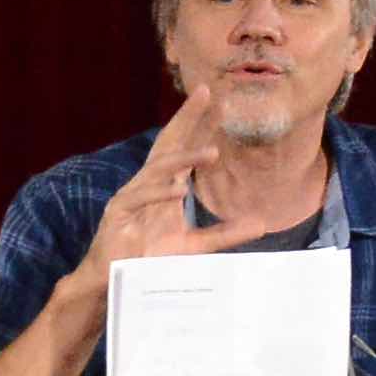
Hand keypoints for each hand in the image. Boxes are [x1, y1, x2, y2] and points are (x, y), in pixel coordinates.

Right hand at [81, 93, 234, 279]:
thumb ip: (225, 233)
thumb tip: (261, 224)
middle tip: (206, 93)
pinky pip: (139, 198)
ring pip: (158, 168)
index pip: (182, 147)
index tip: (218, 102)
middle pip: (168, 143)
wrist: (114, 283)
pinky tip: (179, 189)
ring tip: (212, 152)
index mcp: (163, 187)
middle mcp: (146, 184)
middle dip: (186, 118)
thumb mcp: (195, 245)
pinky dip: (158, 193)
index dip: (198, 125)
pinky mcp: (117, 213)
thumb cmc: (149, 260)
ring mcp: (130, 196)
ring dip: (184, 159)